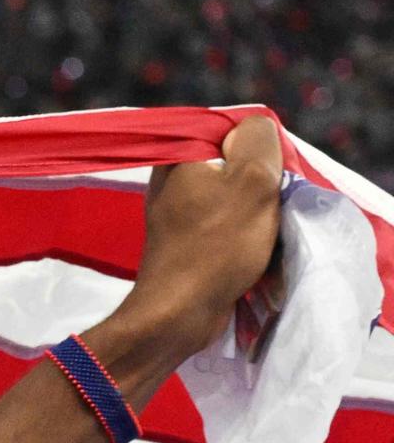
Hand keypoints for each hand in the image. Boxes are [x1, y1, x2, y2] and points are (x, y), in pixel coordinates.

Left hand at [116, 113, 285, 366]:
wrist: (178, 314)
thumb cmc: (217, 245)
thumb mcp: (252, 178)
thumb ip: (258, 140)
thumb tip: (252, 128)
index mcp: (179, 156)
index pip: (235, 130)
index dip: (263, 150)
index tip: (271, 177)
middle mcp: (171, 179)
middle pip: (237, 164)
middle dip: (261, 183)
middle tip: (268, 206)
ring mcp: (175, 211)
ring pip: (235, 195)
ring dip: (256, 212)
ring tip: (259, 231)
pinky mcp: (183, 240)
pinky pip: (224, 223)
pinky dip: (241, 233)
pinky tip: (249, 249)